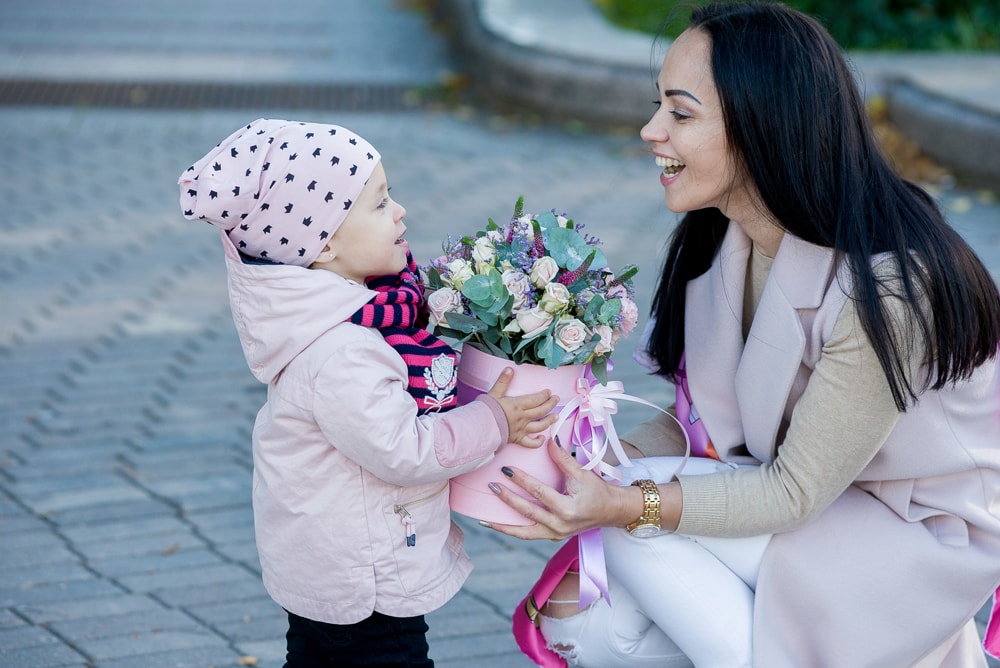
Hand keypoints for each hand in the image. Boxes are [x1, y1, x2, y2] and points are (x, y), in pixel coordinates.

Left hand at [483, 438, 638, 539]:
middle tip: (492, 486)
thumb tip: (548, 439)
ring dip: (503, 525)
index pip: (539, 492)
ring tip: (484, 520)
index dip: (521, 480)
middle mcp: (560, 525)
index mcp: (568, 508)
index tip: (506, 469)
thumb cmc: (597, 490)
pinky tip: (497, 524)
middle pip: (527, 512)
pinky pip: (529, 535)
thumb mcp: (582, 473)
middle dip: (507, 499)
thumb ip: (564, 459)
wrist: (611, 511)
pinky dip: (513, 530)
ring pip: (524, 532)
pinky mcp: (553, 536)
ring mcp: (555, 534)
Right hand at [486, 368, 559, 447]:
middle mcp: (523, 417)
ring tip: (556, 417)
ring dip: (550, 421)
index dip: (544, 395)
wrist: (480, 428)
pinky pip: (530, 443)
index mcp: (518, 405)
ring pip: (540, 425)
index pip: (536, 399)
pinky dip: (538, 442)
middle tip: (556, 399)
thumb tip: (509, 369)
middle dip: (551, 404)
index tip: (549, 392)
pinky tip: (542, 438)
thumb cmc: (485, 411)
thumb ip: (503, 381)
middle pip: (541, 410)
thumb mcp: (494, 393)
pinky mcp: (517, 439)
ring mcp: (521, 429)